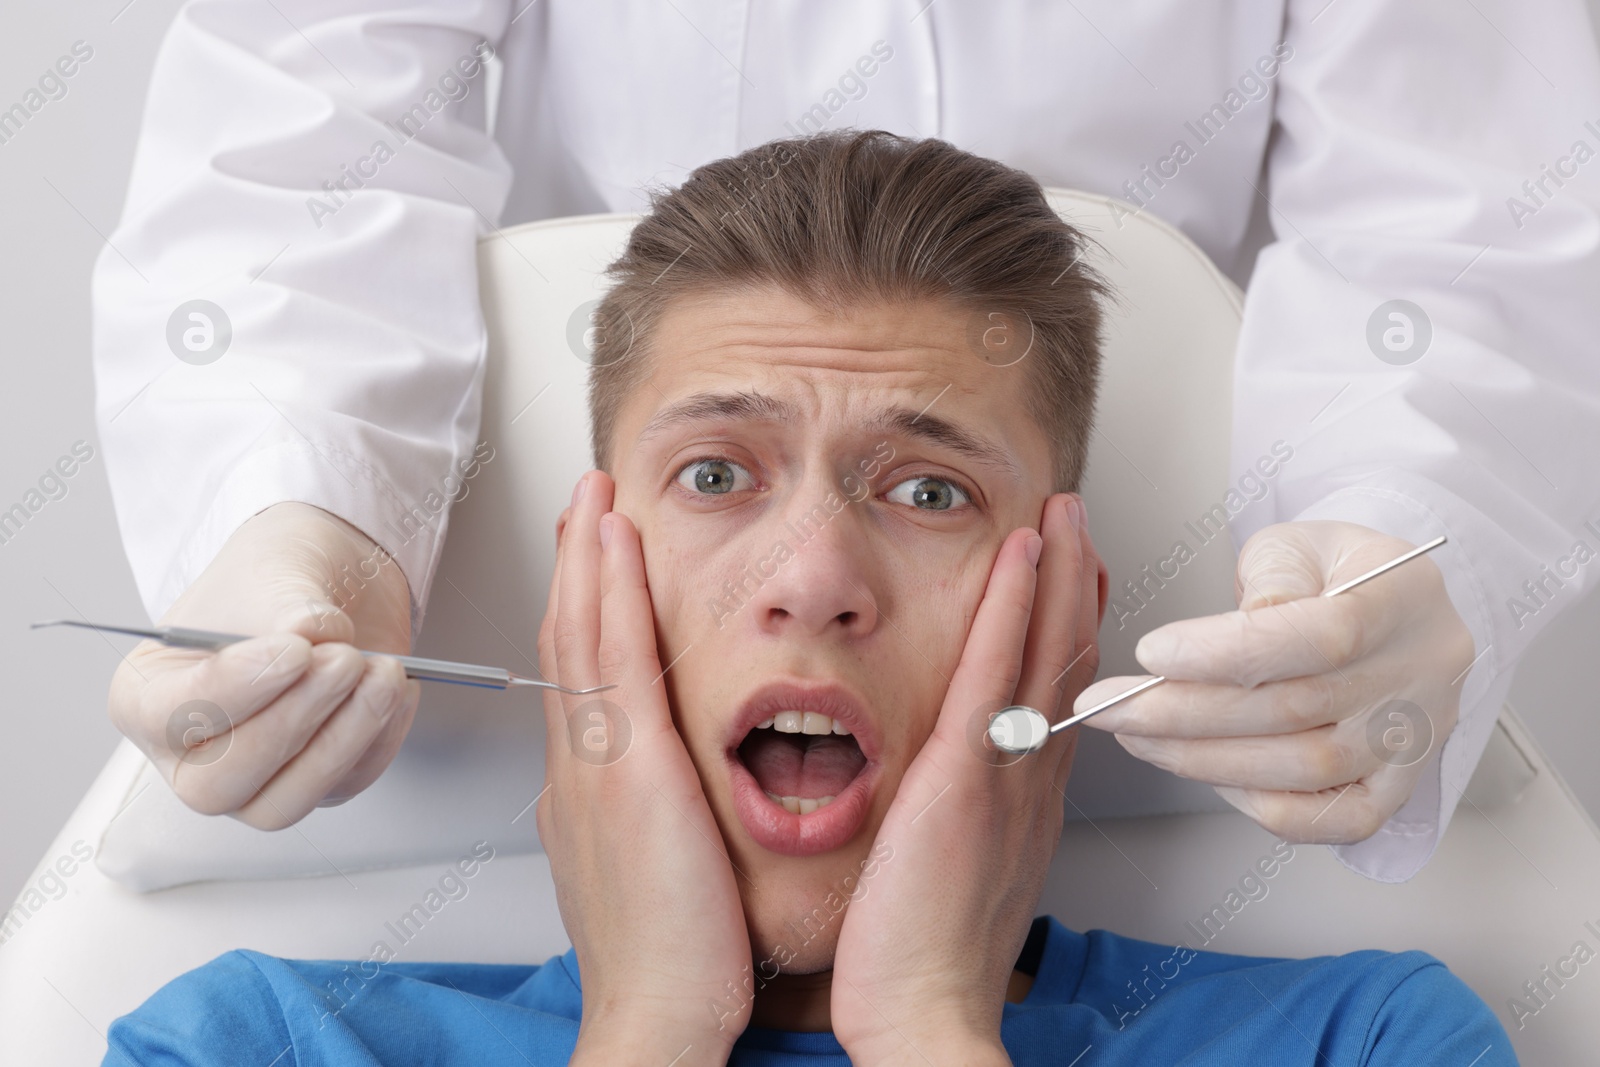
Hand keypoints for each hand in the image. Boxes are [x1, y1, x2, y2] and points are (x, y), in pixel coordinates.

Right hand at [106, 502, 418, 828]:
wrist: (328, 579)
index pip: (169, 717)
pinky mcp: (314, 780)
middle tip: (344, 660)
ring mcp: (252, 776)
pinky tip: (396, 689)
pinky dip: (379, 739)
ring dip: (344, 739)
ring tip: (383, 672)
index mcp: (145, 696)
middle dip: (293, 721)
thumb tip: (313, 634)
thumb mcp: (273, 570)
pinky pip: (345, 785)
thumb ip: (287, 606)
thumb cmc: (275, 578)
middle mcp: (188, 752)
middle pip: (220, 783)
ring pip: (284, 802)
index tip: (293, 648)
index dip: (236, 688)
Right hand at [538, 471, 750, 1066]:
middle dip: (576, 563)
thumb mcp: (650, 873)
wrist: (655, 1018)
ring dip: (587, 555)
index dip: (580, 608)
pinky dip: (607, 589)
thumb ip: (651, 819)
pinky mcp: (627, 766)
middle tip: (583, 503)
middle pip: (567, 638)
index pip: (577, 675)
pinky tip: (613, 540)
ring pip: (580, 631)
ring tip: (594, 496)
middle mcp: (579, 765)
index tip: (592, 560)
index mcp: (587, 790)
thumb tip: (662, 796)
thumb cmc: (668, 961)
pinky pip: (610, 655)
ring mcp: (595, 761)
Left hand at [831, 493, 1105, 1064]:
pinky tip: (1023, 553)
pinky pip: (997, 671)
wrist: (924, 1015)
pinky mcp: (969, 775)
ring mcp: (1008, 772)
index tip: (1070, 581)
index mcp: (1024, 801)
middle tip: (1079, 525)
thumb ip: (963, 824)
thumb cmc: (922, 957)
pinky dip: (1014, 605)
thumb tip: (952, 798)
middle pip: (1068, 662)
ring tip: (1062, 511)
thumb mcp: (955, 875)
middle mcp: (1031, 778)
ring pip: (1045, 653)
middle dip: (1075, 586)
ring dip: (1056, 573)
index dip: (1068, 633)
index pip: (1058, 697)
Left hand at [1079, 519, 1473, 844]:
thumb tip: (1233, 634)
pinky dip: (1257, 802)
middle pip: (1296, 709)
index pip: (1320, 634)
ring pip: (1304, 770)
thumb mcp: (1301, 542)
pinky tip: (1204, 770)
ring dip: (1202, 759)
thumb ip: (1273, 574)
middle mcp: (1420, 676)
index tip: (1149, 653)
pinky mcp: (1397, 786)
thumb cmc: (1333, 572)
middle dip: (1182, 713)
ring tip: (1135, 734)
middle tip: (1107, 706)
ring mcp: (1414, 741)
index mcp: (1402, 599)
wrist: (1390, 611)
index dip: (1228, 652)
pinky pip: (1329, 820)